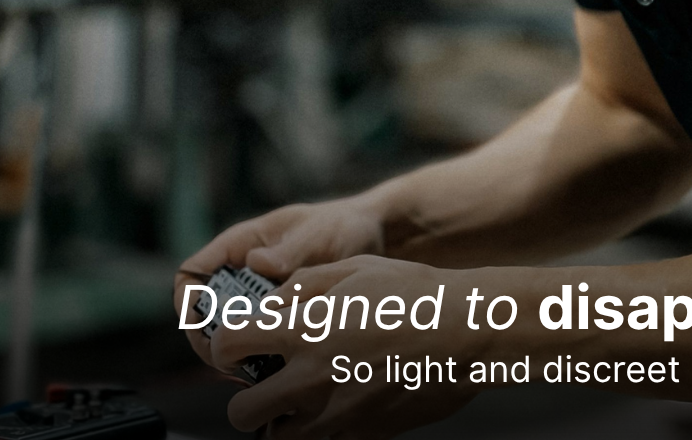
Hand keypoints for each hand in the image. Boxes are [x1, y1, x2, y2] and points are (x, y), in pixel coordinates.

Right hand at [175, 197, 386, 365]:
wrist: (372, 239)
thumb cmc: (340, 225)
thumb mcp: (317, 233)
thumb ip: (289, 249)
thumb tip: (256, 262)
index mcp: (241, 245)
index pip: (192, 274)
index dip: (188, 303)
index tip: (202, 328)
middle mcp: (242, 274)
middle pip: (205, 313)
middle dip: (212, 338)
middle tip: (231, 360)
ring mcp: (259, 298)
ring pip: (230, 332)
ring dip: (237, 352)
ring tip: (258, 368)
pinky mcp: (278, 318)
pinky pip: (257, 342)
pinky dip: (261, 356)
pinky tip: (279, 367)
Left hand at [210, 256, 483, 439]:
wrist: (464, 332)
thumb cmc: (413, 293)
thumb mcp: (355, 268)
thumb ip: (303, 286)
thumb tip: (272, 306)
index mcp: (305, 330)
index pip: (229, 347)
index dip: (226, 342)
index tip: (238, 341)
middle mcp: (311, 377)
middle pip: (240, 412)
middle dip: (246, 395)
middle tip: (268, 378)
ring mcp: (335, 415)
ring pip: (277, 439)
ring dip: (280, 421)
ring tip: (301, 396)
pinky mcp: (362, 437)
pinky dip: (320, 432)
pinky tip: (338, 403)